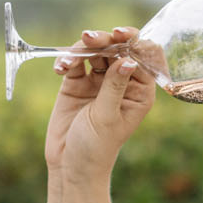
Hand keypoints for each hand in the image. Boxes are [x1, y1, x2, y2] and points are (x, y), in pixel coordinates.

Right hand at [42, 28, 160, 179]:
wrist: (70, 166)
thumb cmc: (96, 148)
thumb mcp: (106, 117)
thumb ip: (114, 86)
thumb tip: (128, 59)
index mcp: (139, 91)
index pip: (143, 57)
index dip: (134, 41)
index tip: (120, 35)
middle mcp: (122, 82)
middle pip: (117, 48)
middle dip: (105, 39)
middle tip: (90, 38)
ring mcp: (98, 81)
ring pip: (95, 51)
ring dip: (83, 48)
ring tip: (69, 58)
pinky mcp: (76, 83)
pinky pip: (74, 62)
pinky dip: (67, 60)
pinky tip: (60, 68)